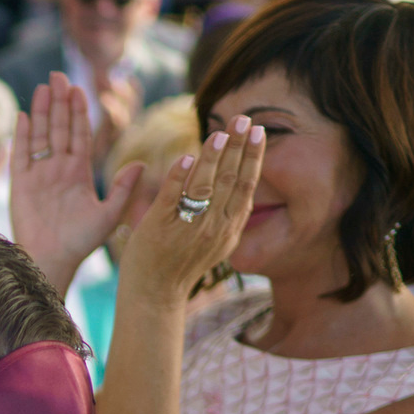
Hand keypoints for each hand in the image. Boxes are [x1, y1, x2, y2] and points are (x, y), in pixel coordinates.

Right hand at [8, 75, 144, 294]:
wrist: (52, 261)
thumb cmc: (81, 242)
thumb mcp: (110, 214)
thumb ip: (124, 189)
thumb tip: (142, 163)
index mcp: (79, 172)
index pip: (80, 134)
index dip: (79, 111)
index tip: (80, 88)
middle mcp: (58, 169)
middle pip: (59, 128)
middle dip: (59, 102)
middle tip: (59, 75)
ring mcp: (39, 176)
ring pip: (40, 136)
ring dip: (41, 111)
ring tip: (43, 87)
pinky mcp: (21, 185)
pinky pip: (21, 155)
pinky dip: (22, 136)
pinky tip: (23, 116)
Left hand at [119, 114, 263, 310]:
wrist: (154, 295)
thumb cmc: (182, 265)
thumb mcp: (215, 241)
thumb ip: (227, 214)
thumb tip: (242, 182)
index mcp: (229, 228)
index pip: (246, 186)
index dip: (254, 157)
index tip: (259, 132)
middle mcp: (213, 227)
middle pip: (230, 180)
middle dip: (238, 146)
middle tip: (243, 118)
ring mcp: (187, 227)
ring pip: (204, 186)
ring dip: (213, 156)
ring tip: (219, 132)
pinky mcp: (159, 228)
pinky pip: (171, 198)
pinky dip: (178, 177)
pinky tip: (185, 157)